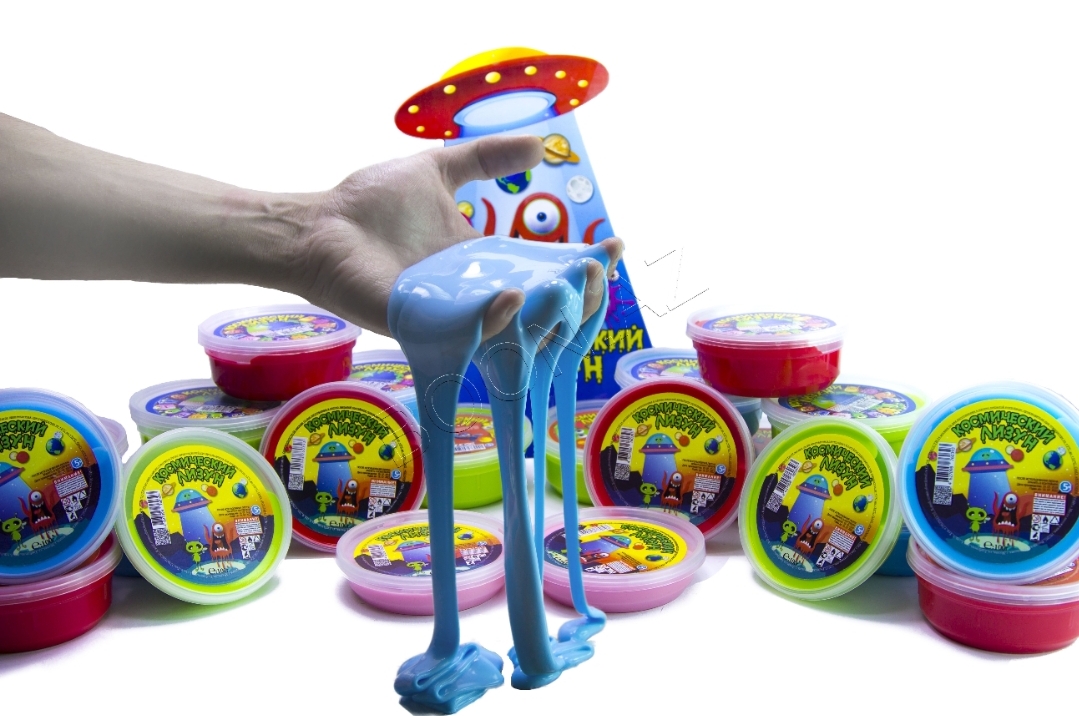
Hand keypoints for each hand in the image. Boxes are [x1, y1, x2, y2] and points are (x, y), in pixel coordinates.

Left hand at [290, 134, 622, 340]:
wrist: (321, 223)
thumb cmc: (372, 204)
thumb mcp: (439, 170)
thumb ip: (487, 158)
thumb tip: (539, 143)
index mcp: (485, 262)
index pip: (545, 271)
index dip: (581, 265)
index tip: (612, 246)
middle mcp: (476, 295)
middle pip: (541, 311)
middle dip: (578, 297)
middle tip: (597, 270)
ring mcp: (451, 315)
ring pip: (512, 331)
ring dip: (546, 313)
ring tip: (569, 285)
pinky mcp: (421, 326)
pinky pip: (464, 333)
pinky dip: (491, 320)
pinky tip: (512, 297)